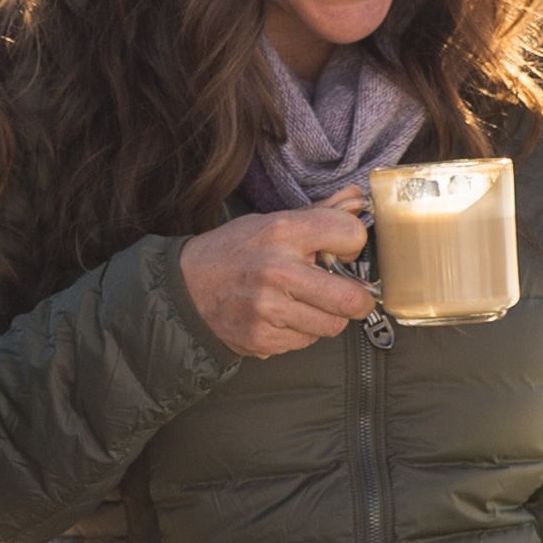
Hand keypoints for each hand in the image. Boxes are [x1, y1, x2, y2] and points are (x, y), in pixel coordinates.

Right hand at [176, 201, 379, 359]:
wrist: (184, 290)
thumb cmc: (232, 252)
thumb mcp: (270, 222)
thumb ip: (319, 213)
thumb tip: (357, 200)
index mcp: (282, 232)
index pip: (350, 235)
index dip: (354, 244)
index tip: (344, 251)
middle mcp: (277, 271)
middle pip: (351, 298)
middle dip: (359, 299)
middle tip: (351, 295)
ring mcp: (268, 309)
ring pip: (332, 325)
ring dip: (327, 316)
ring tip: (308, 303)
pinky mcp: (262, 339)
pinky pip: (306, 341)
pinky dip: (303, 331)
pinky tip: (285, 316)